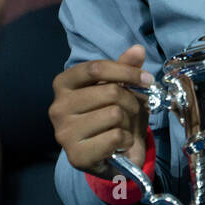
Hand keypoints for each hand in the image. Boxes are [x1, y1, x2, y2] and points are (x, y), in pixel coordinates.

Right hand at [49, 43, 152, 176]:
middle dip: (131, 101)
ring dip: (129, 122)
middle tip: (133, 110)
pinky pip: (116, 137)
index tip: (147, 79)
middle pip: (110, 92)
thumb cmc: (107, 114)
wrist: (104, 155)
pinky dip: (127, 140)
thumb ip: (124, 68)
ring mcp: (64, 133)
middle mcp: (57, 108)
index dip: (126, 71)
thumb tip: (138, 49)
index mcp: (63, 84)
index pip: (96, 68)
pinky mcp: (77, 156)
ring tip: (123, 127)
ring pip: (115, 114)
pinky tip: (119, 144)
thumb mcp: (115, 87)